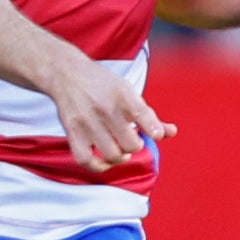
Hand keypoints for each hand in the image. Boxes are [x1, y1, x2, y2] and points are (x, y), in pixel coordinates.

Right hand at [47, 56, 174, 172]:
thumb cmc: (103, 86)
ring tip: (121, 150)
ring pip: (112, 155)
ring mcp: (88, 122)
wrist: (67, 74)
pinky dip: (98, 165)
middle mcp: (106, 108)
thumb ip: (150, 116)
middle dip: (136, 146)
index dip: (154, 130)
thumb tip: (172, 132)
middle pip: (131, 144)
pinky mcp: (73, 132)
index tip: (155, 135)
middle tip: (132, 140)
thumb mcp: (128, 93)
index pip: (143, 115)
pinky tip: (104, 160)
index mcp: (123, 95)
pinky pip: (86, 160)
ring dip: (121, 157)